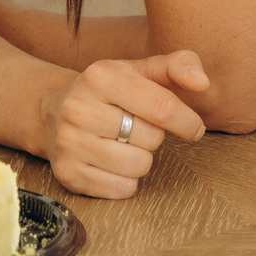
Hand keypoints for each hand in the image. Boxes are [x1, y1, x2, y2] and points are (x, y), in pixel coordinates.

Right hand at [41, 50, 209, 198]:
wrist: (52, 110)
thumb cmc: (110, 90)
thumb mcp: (141, 69)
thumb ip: (178, 66)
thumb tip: (203, 82)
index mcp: (101, 77)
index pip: (161, 107)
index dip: (187, 121)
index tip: (194, 128)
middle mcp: (79, 109)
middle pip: (151, 139)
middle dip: (155, 136)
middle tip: (137, 127)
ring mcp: (69, 143)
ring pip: (138, 166)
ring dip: (142, 159)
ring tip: (125, 144)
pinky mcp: (67, 173)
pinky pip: (121, 189)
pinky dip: (127, 180)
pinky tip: (113, 162)